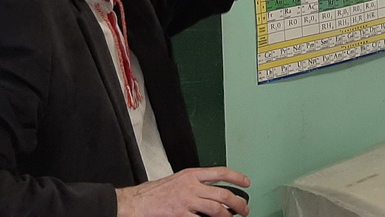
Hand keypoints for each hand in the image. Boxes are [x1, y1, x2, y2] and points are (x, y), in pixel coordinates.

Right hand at [115, 167, 250, 216]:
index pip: (220, 172)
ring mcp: (187, 201)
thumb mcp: (178, 180)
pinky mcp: (181, 214)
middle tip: (244, 208)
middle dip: (238, 202)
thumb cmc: (155, 192)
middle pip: (223, 193)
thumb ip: (195, 183)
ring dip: (228, 215)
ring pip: (216, 208)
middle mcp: (191, 186)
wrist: (138, 201)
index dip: (237, 177)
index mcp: (191, 175)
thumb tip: (212, 191)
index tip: (246, 182)